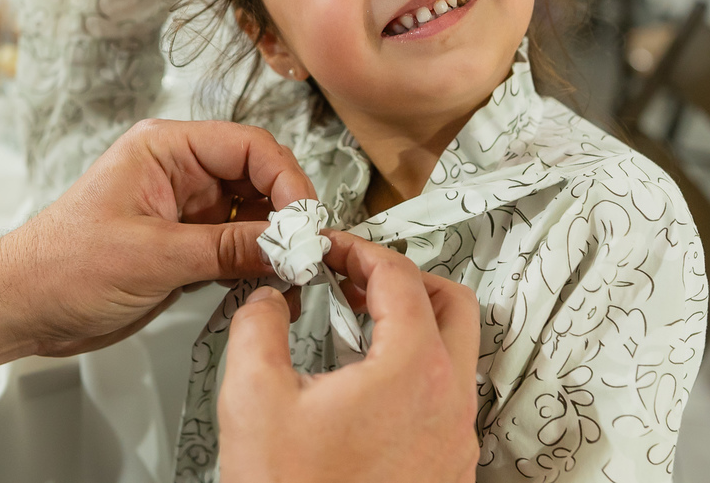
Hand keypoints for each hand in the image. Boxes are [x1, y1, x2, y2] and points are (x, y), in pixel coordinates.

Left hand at [0, 119, 315, 407]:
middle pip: (258, 178)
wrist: (22, 309)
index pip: (248, 146)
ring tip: (295, 273)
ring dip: (275, 242)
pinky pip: (237, 247)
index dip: (286, 179)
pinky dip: (257, 265)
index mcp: (166, 148)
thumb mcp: (153, 256)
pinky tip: (271, 284)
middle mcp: (181, 172)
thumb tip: (290, 246)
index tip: (306, 220)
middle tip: (308, 251)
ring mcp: (185, 211)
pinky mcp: (186, 247)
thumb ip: (227, 248)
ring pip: (253, 214)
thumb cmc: (63, 266)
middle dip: (286, 212)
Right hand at [219, 235, 480, 482]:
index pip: (400, 277)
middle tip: (355, 277)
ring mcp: (456, 438)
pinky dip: (413, 369)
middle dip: (403, 278)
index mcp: (414, 369)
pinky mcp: (448, 470)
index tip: (328, 249)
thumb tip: (268, 301)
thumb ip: (258, 327)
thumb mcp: (253, 399)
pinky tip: (364, 385)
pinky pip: (445, 396)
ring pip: (454, 353)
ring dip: (411, 324)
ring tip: (354, 327)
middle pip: (452, 304)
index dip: (359, 250)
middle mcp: (450, 400)